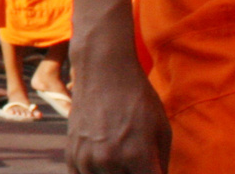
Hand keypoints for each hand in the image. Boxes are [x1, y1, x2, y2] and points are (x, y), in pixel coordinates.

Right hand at [67, 43, 170, 172]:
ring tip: (122, 165)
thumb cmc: (139, 99)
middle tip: (137, 164)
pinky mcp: (72, 154)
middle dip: (135, 173)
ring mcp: (87, 159)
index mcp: (138, 157)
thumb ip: (161, 164)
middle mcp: (110, 161)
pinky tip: (105, 168)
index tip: (154, 169)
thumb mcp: (162, 132)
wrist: (104, 71)